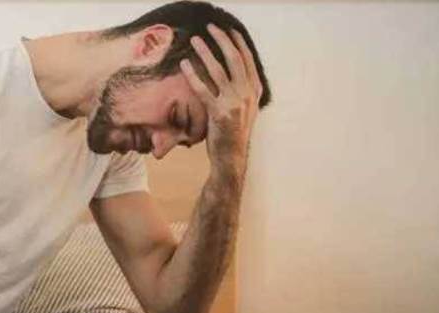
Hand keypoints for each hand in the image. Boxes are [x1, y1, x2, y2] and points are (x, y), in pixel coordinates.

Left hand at [180, 24, 263, 178]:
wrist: (231, 158)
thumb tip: (234, 71)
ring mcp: (234, 104)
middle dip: (222, 40)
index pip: (247, 60)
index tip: (228, 29)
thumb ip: (242, 90)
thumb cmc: (233, 132)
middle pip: (234, 59)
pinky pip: (203, 89)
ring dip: (205, 52)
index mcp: (255, 91)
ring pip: (218, 70)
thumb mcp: (245, 108)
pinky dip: (193, 75)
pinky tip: (184, 64)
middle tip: (210, 28)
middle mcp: (247, 95)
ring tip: (194, 40)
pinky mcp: (219, 113)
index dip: (237, 42)